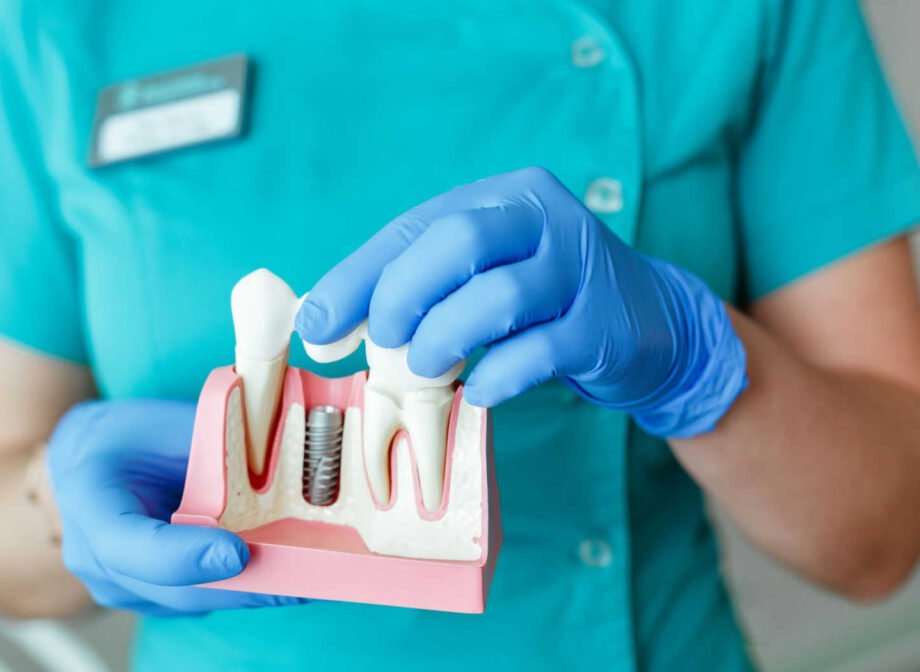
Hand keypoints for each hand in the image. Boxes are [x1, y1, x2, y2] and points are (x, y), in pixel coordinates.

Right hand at [47, 399, 303, 615]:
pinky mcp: (148, 599)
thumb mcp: (165, 424)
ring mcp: (119, 586)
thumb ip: (213, 444)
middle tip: (302, 579)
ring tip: (309, 578)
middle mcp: (93, 555)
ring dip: (250, 592)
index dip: (182, 556)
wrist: (91, 461)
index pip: (128, 543)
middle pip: (170, 589)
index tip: (237, 554)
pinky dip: (242, 589)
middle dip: (241, 586)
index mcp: (90, 497)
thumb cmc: (130, 437)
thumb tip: (282, 446)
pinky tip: (287, 575)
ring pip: (191, 601)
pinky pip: (199, 599)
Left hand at [296, 167, 745, 437]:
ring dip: (446, 337)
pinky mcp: (603, 326)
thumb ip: (417, 289)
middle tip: (385, 342)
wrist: (651, 323)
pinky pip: (539, 351)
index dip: (358, 278)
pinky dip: (497, 376)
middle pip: (459, 240)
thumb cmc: (545, 300)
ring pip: (499, 295)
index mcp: (502, 197)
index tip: (318, 326)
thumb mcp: (484, 276)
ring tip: (426, 370)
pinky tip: (480, 391)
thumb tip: (324, 324)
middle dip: (404, 295)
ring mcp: (580, 270)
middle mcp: (544, 218)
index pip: (415, 227)